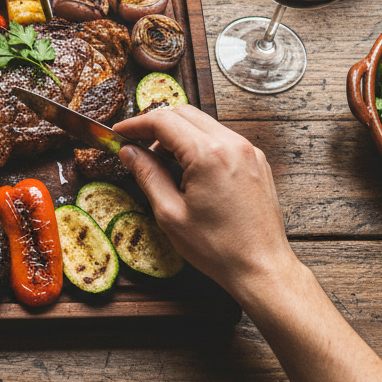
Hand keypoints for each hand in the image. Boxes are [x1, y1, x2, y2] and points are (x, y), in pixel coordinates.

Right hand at [114, 105, 297, 296]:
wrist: (262, 267)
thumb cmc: (218, 247)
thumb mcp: (170, 214)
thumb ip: (147, 175)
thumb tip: (128, 152)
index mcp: (208, 154)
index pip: (163, 121)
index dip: (135, 124)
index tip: (119, 133)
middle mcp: (232, 144)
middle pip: (184, 113)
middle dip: (156, 124)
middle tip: (136, 144)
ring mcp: (249, 151)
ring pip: (204, 123)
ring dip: (178, 133)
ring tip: (160, 161)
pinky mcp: (256, 161)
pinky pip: (222, 138)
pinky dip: (199, 143)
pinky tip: (188, 168)